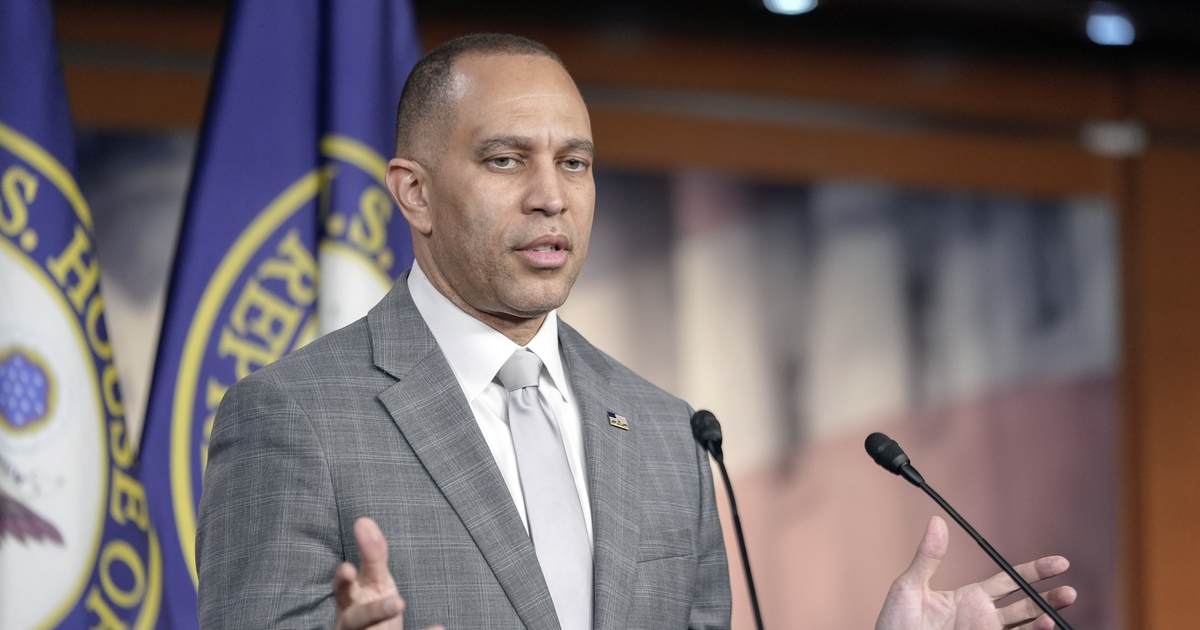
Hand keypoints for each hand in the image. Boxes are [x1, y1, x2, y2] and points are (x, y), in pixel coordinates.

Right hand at [333, 517, 441, 629]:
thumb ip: (372, 553)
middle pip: (356, 619)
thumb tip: (363, 520)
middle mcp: (352, 622)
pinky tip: (439, 626)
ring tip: (405, 606)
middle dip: (372, 612)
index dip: (343, 581)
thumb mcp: (374, 578)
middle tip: (398, 602)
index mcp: (349, 601)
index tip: (348, 569)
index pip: (343, 589)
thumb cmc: (369, 603)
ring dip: (387, 622)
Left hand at [875, 516, 1076, 629]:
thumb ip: (928, 557)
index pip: (1009, 580)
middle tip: (1070, 589)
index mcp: (969, 598)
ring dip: (1043, 620)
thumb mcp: (909, 586)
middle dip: (1049, 597)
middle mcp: (982, 617)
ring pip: (1024, 626)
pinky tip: (1042, 627)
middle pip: (1025, 604)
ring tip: (1057, 613)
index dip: (1035, 571)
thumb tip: (936, 522)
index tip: (1060, 563)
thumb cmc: (895, 623)